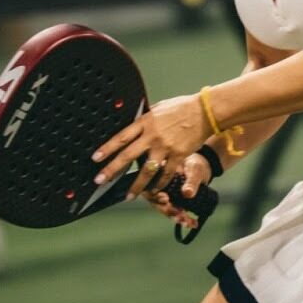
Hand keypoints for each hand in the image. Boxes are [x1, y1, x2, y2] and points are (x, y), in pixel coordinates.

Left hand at [91, 93, 208, 199]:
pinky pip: (166, 174)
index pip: (121, 137)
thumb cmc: (183, 107)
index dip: (107, 148)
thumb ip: (146, 117)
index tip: (96, 158)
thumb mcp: (159, 107)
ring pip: (146, 170)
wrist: (206, 112)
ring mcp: (165, 147)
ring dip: (136, 185)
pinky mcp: (178, 155)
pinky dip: (160, 184)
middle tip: (100, 179)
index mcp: (146, 122)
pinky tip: (154, 190)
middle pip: (128, 155)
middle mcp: (153, 136)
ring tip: (129, 195)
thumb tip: (134, 120)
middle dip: (112, 169)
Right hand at [146, 153, 212, 228]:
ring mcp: (166, 195)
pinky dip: (183, 218)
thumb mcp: (195, 169)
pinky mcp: (174, 202)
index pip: (150, 188)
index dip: (155, 196)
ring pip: (166, 208)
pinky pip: (175, 211)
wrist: (202, 167)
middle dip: (168, 210)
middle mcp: (159, 186)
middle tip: (179, 216)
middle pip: (157, 202)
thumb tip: (187, 193)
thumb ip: (191, 181)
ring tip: (187, 223)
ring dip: (176, 217)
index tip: (165, 199)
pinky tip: (192, 223)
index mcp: (159, 175)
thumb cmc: (195, 164)